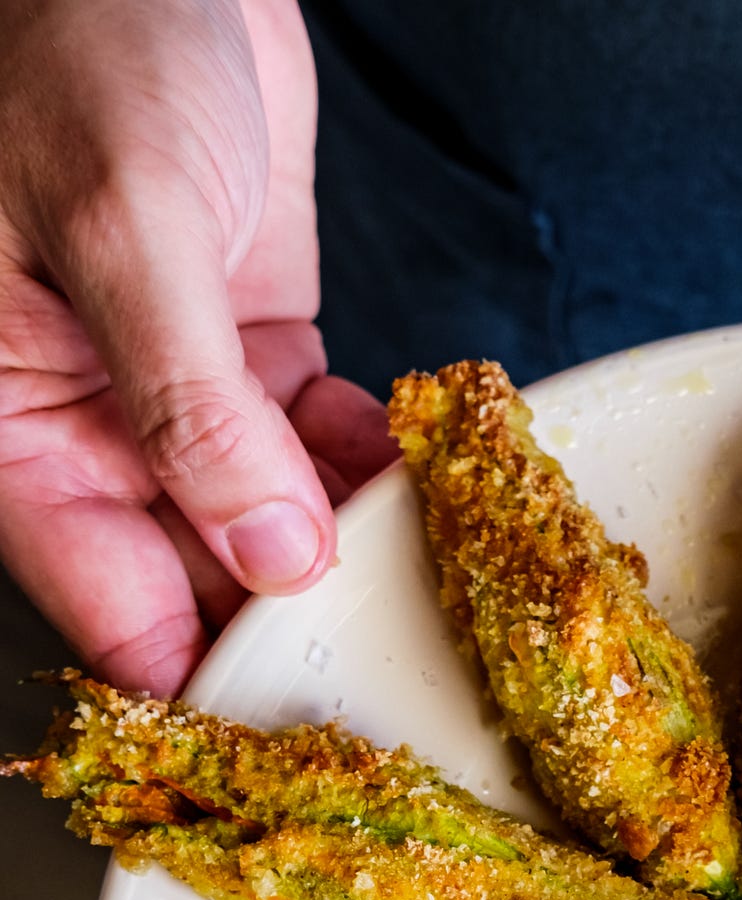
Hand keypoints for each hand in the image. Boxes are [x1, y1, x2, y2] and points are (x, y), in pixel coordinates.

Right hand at [0, 0, 394, 694]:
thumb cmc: (73, 35)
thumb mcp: (123, 221)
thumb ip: (194, 403)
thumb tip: (269, 553)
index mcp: (16, 430)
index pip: (111, 615)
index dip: (205, 683)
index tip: (305, 727)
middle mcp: (94, 431)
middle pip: (202, 587)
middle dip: (301, 624)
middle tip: (407, 663)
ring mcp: (178, 394)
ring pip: (274, 522)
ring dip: (354, 546)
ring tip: (437, 567)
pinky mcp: (252, 347)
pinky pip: (319, 444)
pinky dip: (375, 463)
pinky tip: (427, 474)